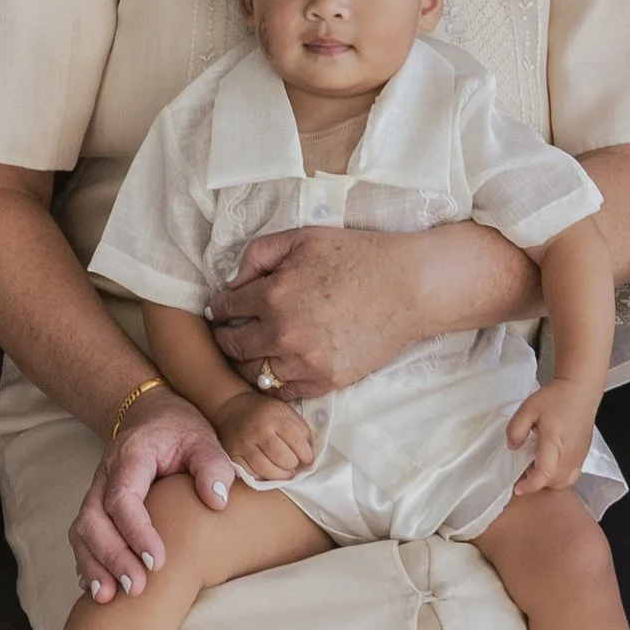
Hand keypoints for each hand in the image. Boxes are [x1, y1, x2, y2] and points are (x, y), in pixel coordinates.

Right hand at [71, 393, 234, 598]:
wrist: (151, 417)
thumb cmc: (180, 431)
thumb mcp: (203, 439)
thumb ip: (213, 465)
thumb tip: (217, 501)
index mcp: (130, 456)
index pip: (123, 498)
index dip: (135, 532)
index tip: (156, 561)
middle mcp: (105, 476)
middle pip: (93, 519)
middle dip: (111, 557)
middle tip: (136, 587)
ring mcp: (96, 492)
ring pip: (81, 531)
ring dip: (93, 565)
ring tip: (108, 598)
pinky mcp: (96, 508)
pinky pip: (82, 538)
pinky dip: (87, 564)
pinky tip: (98, 589)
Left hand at [212, 225, 438, 397]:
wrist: (409, 287)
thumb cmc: (357, 256)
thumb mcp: (303, 238)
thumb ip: (259, 254)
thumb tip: (233, 281)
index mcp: (273, 295)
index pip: (224, 309)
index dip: (220, 307)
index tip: (224, 308)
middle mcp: (283, 333)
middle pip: (232, 346)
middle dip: (227, 336)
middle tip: (231, 332)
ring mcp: (304, 362)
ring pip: (253, 373)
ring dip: (248, 362)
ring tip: (256, 351)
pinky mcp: (326, 381)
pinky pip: (283, 391)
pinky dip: (275, 380)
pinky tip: (281, 365)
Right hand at [216, 391, 315, 480]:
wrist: (233, 408)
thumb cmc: (265, 412)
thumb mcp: (285, 412)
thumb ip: (300, 429)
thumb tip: (310, 453)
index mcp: (275, 417)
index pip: (296, 441)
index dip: (306, 455)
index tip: (308, 459)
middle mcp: (259, 430)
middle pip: (283, 458)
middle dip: (293, 465)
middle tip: (294, 464)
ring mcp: (244, 444)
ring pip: (268, 470)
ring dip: (281, 475)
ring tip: (285, 472)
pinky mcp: (234, 455)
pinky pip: (252, 474)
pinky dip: (264, 477)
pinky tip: (269, 471)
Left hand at [507, 375, 597, 492]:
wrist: (580, 389)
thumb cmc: (557, 397)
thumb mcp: (528, 408)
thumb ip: (515, 429)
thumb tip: (512, 447)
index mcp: (555, 442)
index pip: (545, 474)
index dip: (530, 485)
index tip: (518, 487)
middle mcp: (570, 453)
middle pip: (555, 482)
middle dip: (538, 484)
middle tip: (523, 473)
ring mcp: (579, 455)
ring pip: (565, 481)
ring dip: (549, 481)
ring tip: (536, 468)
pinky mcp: (583, 453)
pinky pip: (572, 474)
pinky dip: (559, 476)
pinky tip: (549, 463)